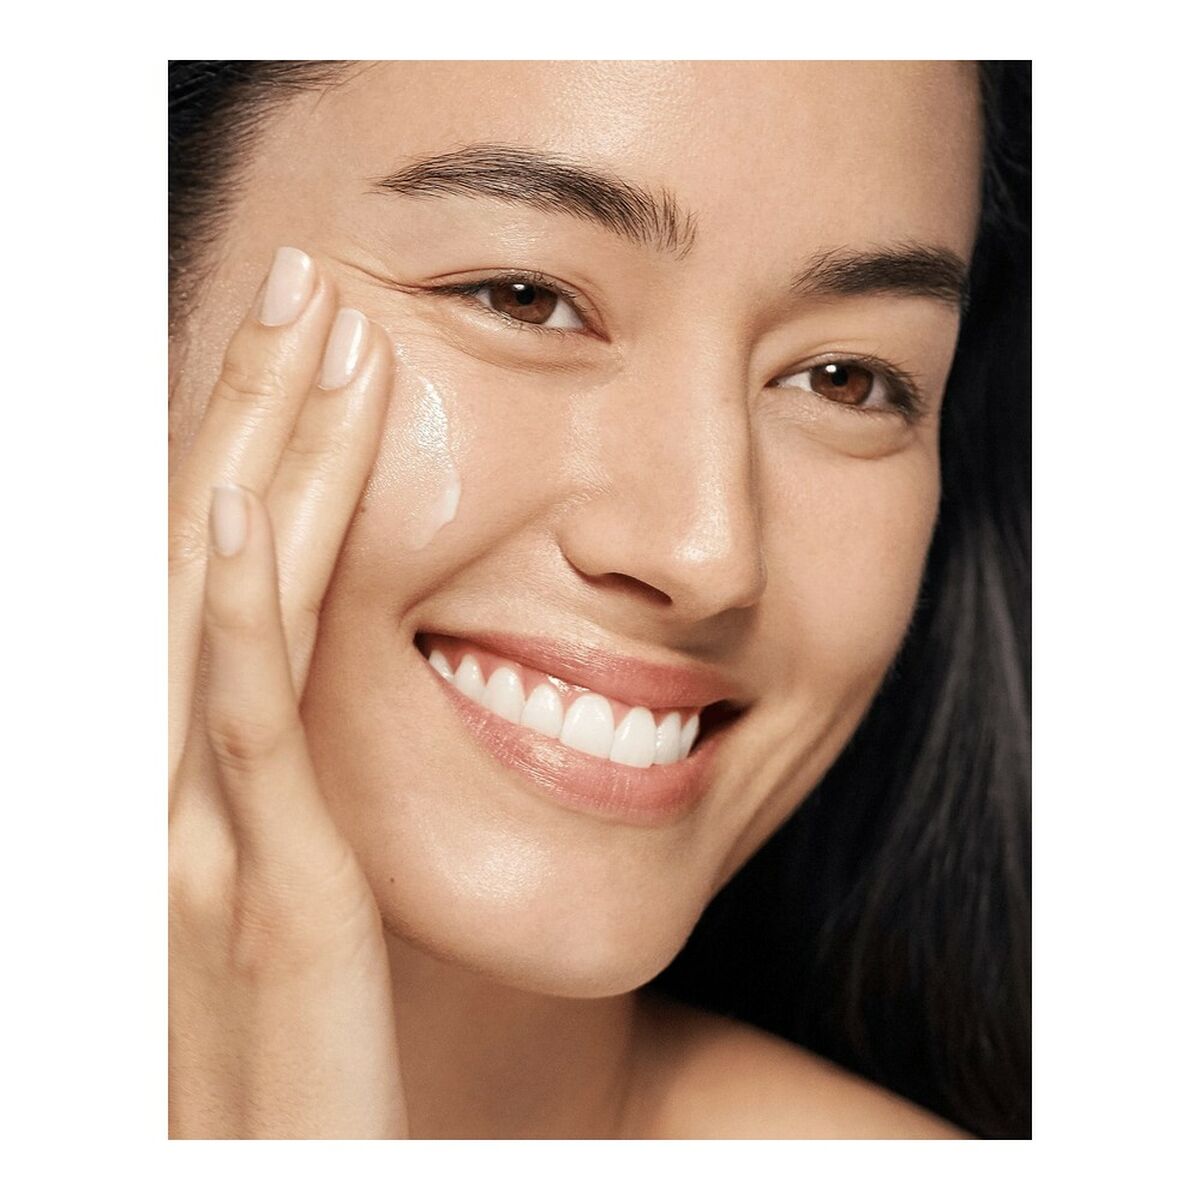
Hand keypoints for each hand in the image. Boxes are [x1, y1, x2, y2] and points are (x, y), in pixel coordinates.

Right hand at [168, 248, 407, 1137]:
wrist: (277, 1198)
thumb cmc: (306, 1073)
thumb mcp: (301, 910)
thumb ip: (305, 803)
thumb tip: (324, 700)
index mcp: (204, 784)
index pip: (233, 580)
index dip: (268, 452)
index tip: (324, 347)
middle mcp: (177, 789)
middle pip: (216, 558)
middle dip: (261, 410)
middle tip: (313, 282)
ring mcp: (202, 842)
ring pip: (227, 609)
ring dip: (262, 461)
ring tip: (306, 330)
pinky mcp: (261, 906)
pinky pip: (241, 735)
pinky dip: (228, 616)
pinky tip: (235, 508)